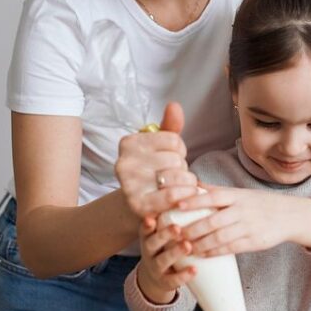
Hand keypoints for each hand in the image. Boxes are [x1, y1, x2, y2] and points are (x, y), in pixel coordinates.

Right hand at [115, 102, 198, 218]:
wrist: (138, 205)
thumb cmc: (153, 171)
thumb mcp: (160, 146)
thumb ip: (170, 126)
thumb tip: (174, 105)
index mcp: (129, 143)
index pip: (174, 140)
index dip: (180, 151)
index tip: (171, 158)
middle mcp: (124, 162)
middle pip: (176, 159)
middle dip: (182, 169)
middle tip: (174, 176)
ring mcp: (129, 185)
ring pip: (177, 177)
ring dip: (186, 184)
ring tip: (178, 186)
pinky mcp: (138, 205)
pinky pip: (172, 196)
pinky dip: (184, 196)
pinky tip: (183, 197)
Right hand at [136, 216, 197, 303]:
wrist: (157, 277)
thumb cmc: (165, 246)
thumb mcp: (162, 231)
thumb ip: (173, 214)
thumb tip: (197, 185)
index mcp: (149, 236)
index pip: (145, 228)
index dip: (147, 224)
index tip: (152, 218)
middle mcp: (149, 251)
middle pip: (152, 243)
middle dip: (164, 235)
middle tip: (177, 228)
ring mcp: (156, 268)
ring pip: (162, 261)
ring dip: (175, 252)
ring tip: (188, 245)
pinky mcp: (165, 282)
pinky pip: (173, 280)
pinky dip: (183, 275)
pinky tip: (195, 270)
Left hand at [164, 185, 310, 255]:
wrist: (289, 215)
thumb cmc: (259, 203)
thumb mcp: (240, 193)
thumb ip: (216, 191)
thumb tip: (192, 182)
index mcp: (236, 196)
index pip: (212, 197)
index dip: (194, 201)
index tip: (177, 205)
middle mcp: (241, 210)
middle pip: (213, 220)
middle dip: (192, 229)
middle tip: (175, 234)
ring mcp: (248, 227)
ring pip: (220, 237)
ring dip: (200, 244)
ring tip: (185, 247)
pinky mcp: (253, 242)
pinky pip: (230, 248)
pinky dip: (214, 252)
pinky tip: (202, 255)